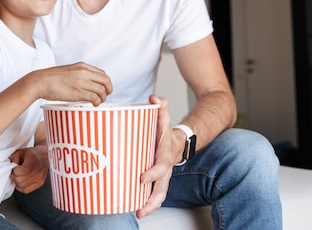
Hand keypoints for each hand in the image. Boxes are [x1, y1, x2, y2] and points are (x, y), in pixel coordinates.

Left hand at [9, 145, 48, 193]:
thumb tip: (10, 165)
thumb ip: (14, 157)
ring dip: (17, 182)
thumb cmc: (32, 154)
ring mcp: (40, 178)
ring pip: (22, 186)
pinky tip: (22, 180)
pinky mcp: (40, 183)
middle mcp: (38, 170)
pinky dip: (21, 187)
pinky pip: (26, 190)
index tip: (14, 168)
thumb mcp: (21, 151)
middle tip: (15, 172)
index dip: (14, 171)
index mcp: (33, 160)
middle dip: (15, 177)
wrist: (45, 156)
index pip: (21, 171)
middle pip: (20, 180)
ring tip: (19, 176)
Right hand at [29, 62, 112, 105]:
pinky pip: (95, 97)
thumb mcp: (69, 70)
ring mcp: (82, 82)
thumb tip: (87, 82)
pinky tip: (93, 104)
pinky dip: (97, 102)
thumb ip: (79, 74)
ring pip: (102, 90)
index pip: (102, 73)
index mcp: (82, 66)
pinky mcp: (78, 92)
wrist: (40, 81)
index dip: (105, 83)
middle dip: (108, 90)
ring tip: (98, 101)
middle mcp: (84, 72)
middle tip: (105, 96)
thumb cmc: (51, 78)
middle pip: (106, 81)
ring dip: (103, 98)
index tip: (103, 88)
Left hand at [137, 95, 175, 218]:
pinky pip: (152, 195)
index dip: (153, 173)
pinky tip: (133, 208)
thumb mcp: (164, 119)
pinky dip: (145, 203)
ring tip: (138, 214)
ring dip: (149, 206)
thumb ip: (161, 107)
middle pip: (161, 189)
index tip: (142, 178)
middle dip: (152, 200)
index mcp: (165, 156)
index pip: (161, 167)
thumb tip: (154, 98)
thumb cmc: (166, 134)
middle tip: (141, 209)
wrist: (178, 143)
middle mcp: (164, 170)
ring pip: (158, 195)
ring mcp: (161, 178)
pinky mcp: (155, 182)